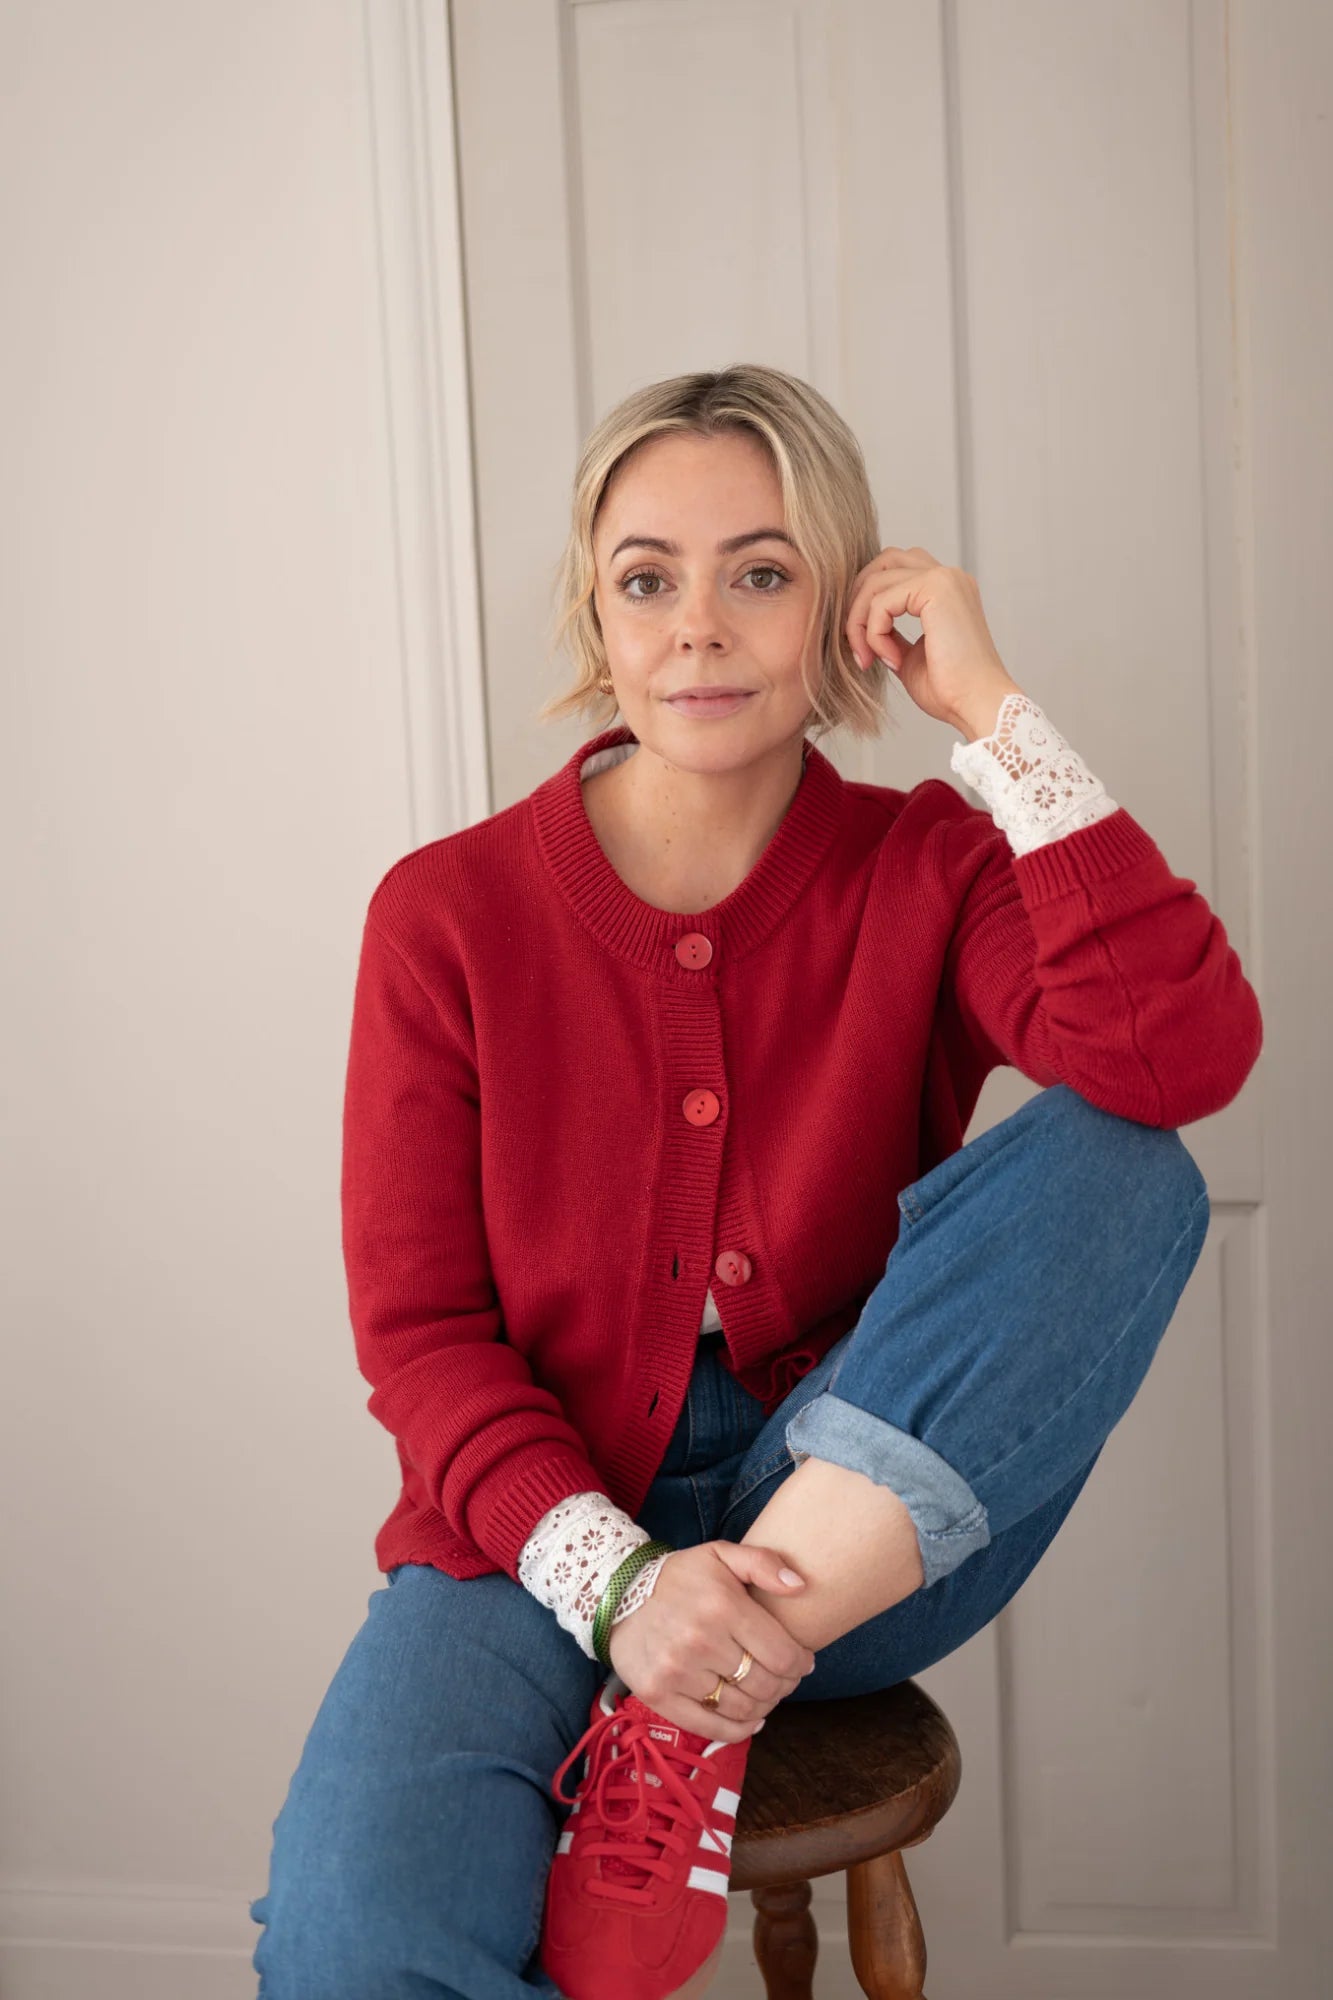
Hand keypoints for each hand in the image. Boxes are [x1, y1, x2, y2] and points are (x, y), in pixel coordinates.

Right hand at [606, 1540, 816, 1744]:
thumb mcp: (719, 1554)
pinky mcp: (658, 1695)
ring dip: (764, 1706)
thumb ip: (763, 1563)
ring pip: (741, 1708)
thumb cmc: (678, 1576)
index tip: (802, 1662)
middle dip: (785, 1685)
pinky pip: (710, 1727)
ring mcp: (677, 1672)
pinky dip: (738, 1730)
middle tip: (785, 1679)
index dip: (801, 1664)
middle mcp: (700, 1642)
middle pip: (765, 1685)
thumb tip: (800, 1587)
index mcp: (723, 1607)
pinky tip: (751, 1719)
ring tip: (766, 1694)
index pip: (782, 1654)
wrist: (617, 1593)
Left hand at [845, 546, 1020, 735]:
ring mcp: (944, 578)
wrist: (977, 704)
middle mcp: (949, 577)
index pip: (895, 571)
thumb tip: (862, 628)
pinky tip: (891, 661)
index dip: (869, 605)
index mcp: (947, 589)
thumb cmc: (950, 690)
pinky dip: (874, 633)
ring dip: (860, 622)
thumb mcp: (910, 656)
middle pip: (883, 563)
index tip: (865, 651)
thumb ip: (891, 635)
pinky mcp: (936, 588)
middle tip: (855, 644)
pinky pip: (881, 601)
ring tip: (868, 658)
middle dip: (858, 600)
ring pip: (876, 580)